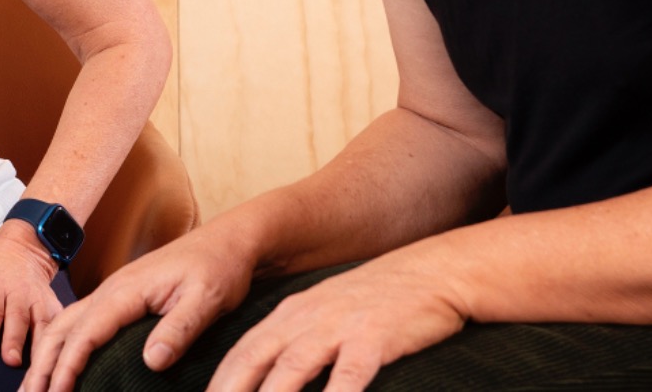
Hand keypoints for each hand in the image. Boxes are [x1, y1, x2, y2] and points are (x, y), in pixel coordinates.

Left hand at [0, 223, 64, 365]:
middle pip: (17, 317)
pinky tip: (58, 356)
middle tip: (11, 361)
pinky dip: (59, 337)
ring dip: (40, 344)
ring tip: (37, 366)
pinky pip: (58, 321)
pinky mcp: (52, 302)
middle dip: (14, 340)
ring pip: (41, 321)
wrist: (20, 248)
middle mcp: (16, 290)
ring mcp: (37, 296)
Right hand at [21, 221, 257, 391]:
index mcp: (127, 290)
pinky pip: (81, 321)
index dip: (69, 365)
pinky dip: (63, 344)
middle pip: (64, 328)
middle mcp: (113, 289)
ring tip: (35, 387)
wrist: (228, 241)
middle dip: (44, 364)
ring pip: (66, 323)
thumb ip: (179, 329)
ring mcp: (114, 292)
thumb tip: (151, 361)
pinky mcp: (121, 297)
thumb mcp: (207, 300)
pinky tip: (61, 362)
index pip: (87, 331)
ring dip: (47, 355)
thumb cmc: (219, 267)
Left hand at [205, 247, 467, 391]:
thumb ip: (294, 342)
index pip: (240, 355)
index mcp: (289, 315)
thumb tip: (266, 380)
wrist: (432, 272)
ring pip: (291, 370)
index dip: (219, 386)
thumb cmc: (378, 302)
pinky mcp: (373, 339)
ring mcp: (338, 328)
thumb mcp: (325, 313)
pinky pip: (347, 377)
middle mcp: (305, 320)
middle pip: (254, 364)